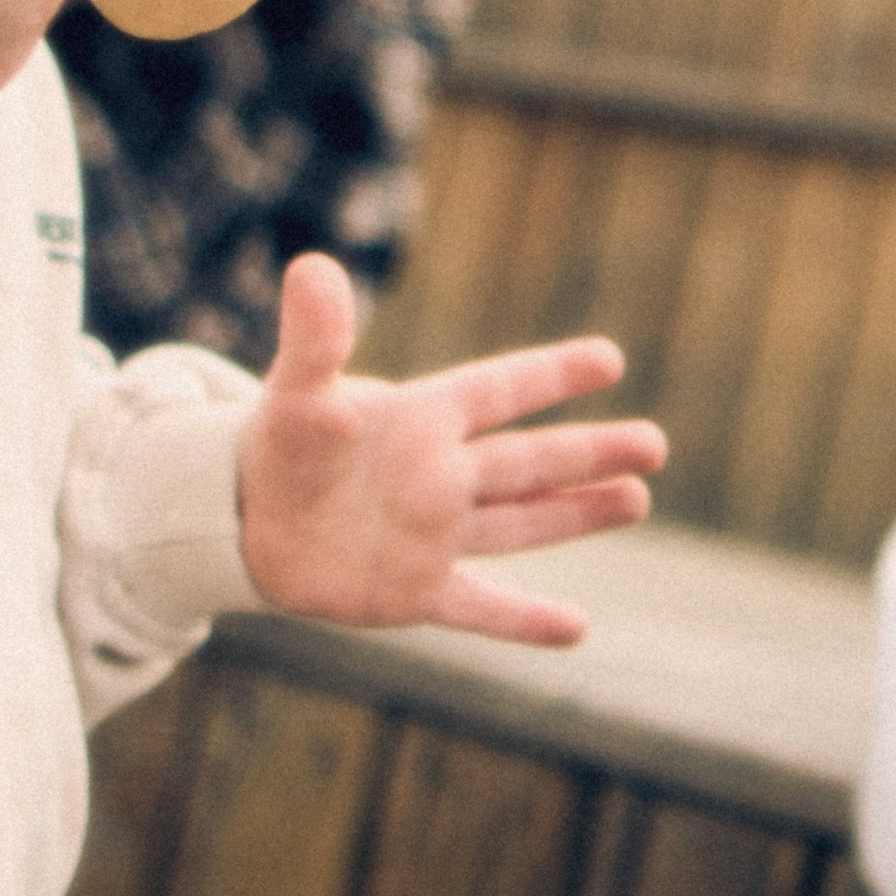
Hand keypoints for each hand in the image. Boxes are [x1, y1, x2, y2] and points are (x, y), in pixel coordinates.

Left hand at [236, 253, 666, 647]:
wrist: (241, 520)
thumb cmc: (275, 445)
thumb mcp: (295, 390)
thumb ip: (314, 336)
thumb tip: (312, 265)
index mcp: (423, 419)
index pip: (499, 391)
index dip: (549, 374)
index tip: (607, 359)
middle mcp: (442, 475)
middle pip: (530, 461)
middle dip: (591, 452)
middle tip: (655, 444)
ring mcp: (435, 535)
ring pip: (522, 524)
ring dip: (578, 514)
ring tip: (636, 498)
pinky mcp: (415, 592)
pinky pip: (481, 607)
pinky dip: (524, 620)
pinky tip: (576, 629)